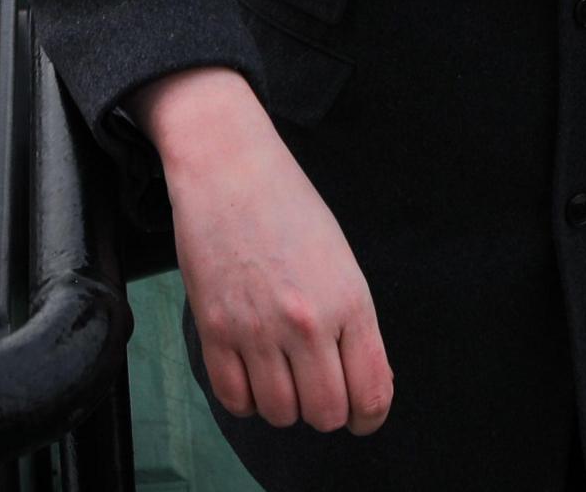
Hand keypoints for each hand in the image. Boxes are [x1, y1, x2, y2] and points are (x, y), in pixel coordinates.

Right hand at [134, 66, 394, 434]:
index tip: (360, 416)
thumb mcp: (342, 262)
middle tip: (316, 389)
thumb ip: (356, 326)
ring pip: (280, 414)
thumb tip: (365, 387)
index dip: (369, 417)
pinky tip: (251, 377)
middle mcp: (307, 322)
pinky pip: (234, 398)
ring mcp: (257, 329)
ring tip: (281, 376)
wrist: (228, 168)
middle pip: (326, 414)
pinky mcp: (213, 329)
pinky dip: (246, 401)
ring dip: (284, 407)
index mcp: (350, 302)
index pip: (372, 394)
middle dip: (325, 412)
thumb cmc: (289, 207)